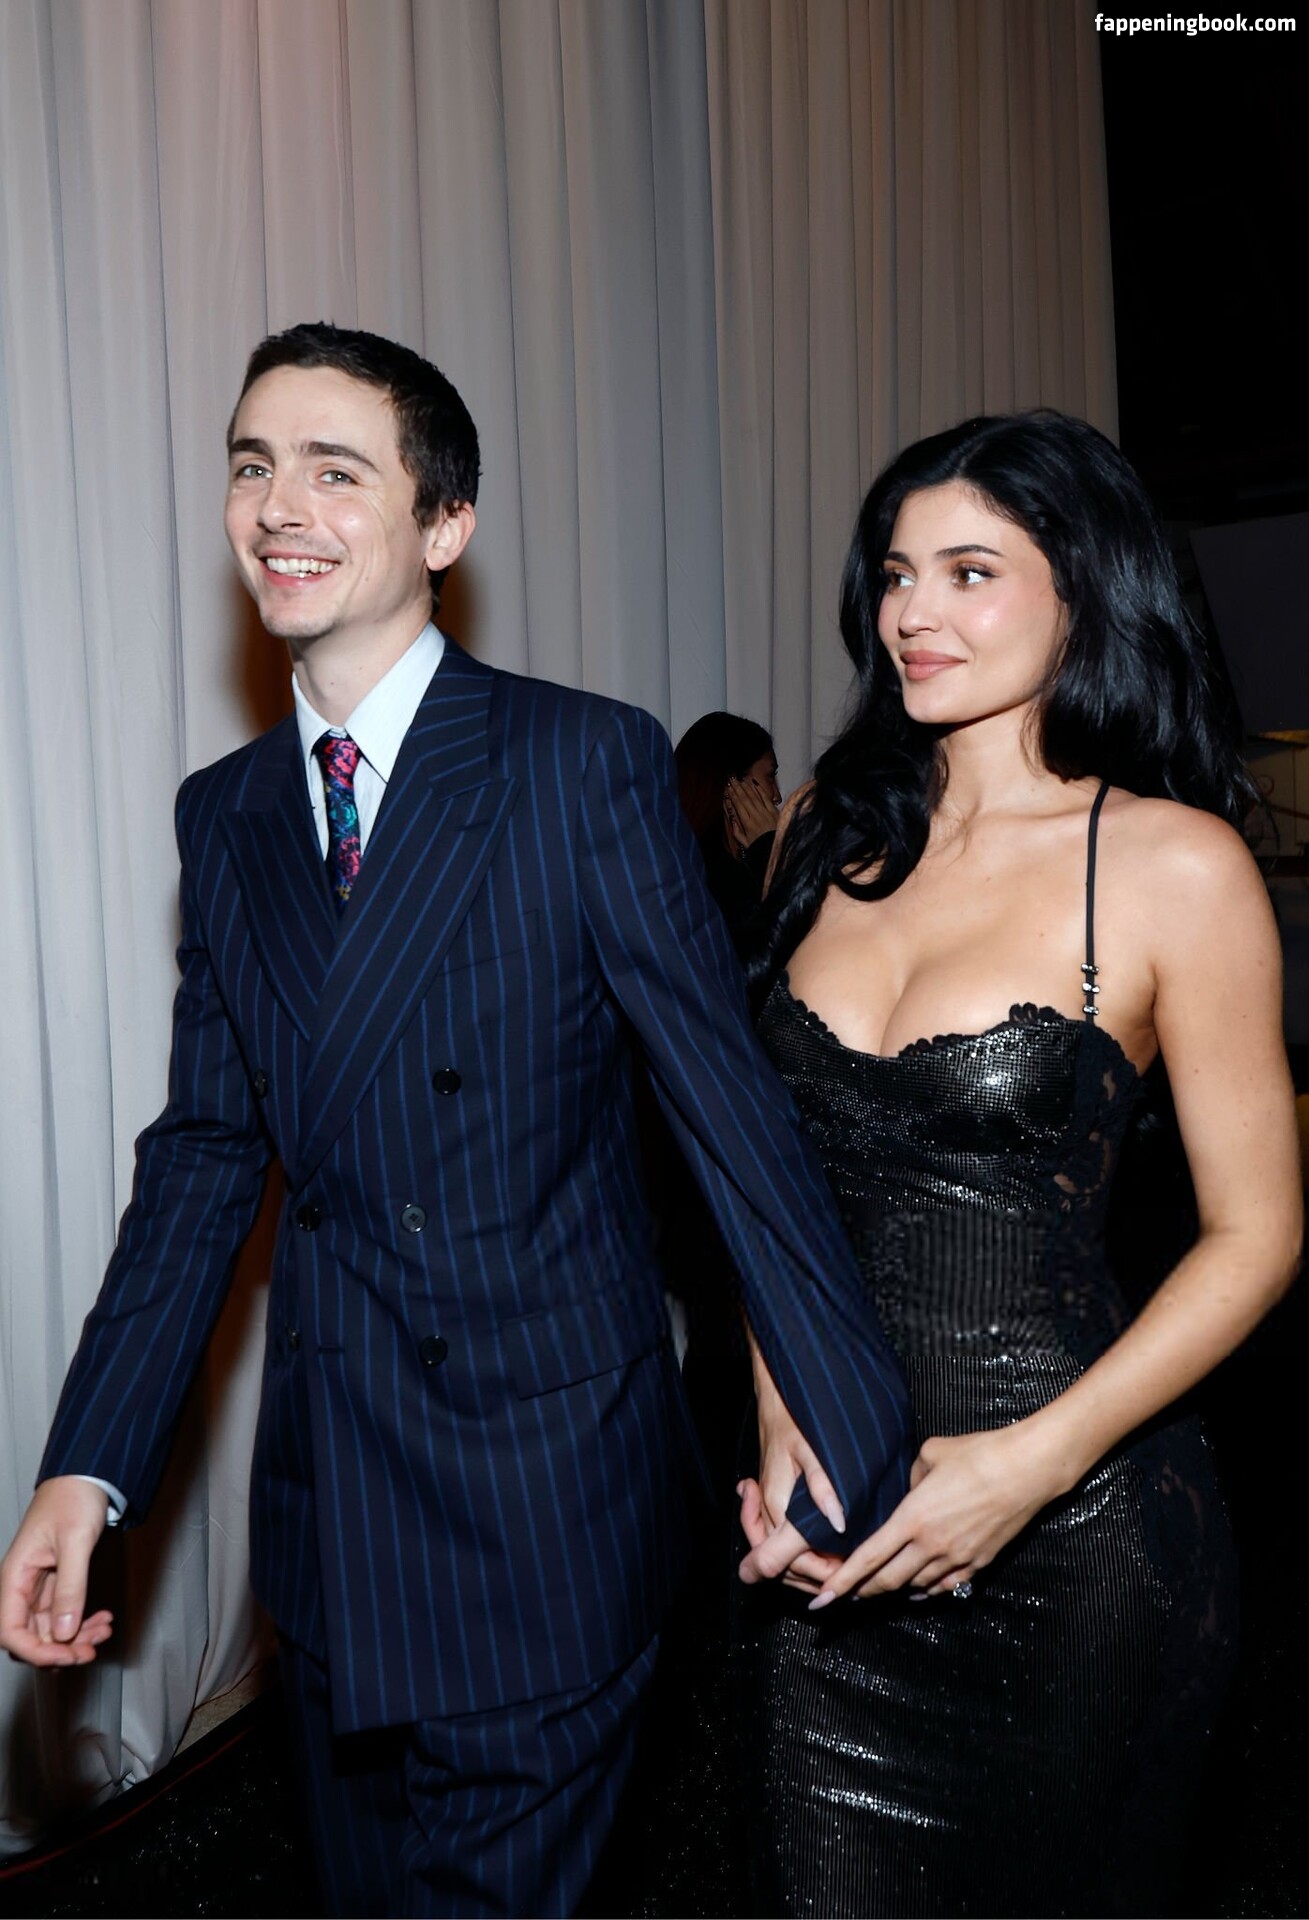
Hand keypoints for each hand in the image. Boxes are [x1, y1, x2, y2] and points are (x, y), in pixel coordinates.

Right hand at [0, 1478, 113, 1665]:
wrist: (88, 1475)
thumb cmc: (73, 1497)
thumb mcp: (76, 1541)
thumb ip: (70, 1587)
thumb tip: (64, 1632)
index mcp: (14, 1576)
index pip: (10, 1631)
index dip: (35, 1652)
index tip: (65, 1656)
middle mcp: (22, 1585)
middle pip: (31, 1636)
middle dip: (60, 1649)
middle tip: (90, 1650)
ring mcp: (39, 1586)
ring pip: (50, 1628)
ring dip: (76, 1637)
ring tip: (103, 1631)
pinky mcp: (57, 1583)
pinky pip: (64, 1613)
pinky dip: (83, 1620)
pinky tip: (103, 1619)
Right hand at [724, 776, 777, 853]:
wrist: (775, 847)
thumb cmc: (760, 846)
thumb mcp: (745, 843)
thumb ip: (737, 832)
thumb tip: (732, 820)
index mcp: (747, 823)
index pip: (738, 805)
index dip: (732, 795)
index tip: (728, 788)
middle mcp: (755, 815)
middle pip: (744, 799)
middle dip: (737, 788)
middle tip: (732, 779)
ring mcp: (765, 812)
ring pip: (754, 797)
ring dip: (747, 787)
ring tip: (741, 780)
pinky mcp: (774, 811)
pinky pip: (766, 798)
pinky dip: (761, 790)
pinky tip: (755, 784)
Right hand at [736, 1357, 845, 1589]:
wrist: (777, 1393)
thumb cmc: (794, 1416)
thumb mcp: (812, 1448)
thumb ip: (823, 1487)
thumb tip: (838, 1522)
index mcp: (776, 1503)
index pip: (787, 1560)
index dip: (818, 1573)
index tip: (846, 1571)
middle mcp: (769, 1510)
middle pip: (783, 1565)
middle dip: (814, 1575)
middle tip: (847, 1570)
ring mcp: (768, 1505)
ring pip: (781, 1554)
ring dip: (806, 1565)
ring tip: (837, 1564)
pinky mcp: (773, 1497)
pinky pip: (780, 1537)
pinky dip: (798, 1549)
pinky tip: (819, 1545)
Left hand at [806, 1422, 1069, 1606]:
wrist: (1026, 1470)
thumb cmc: (979, 1454)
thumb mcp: (931, 1454)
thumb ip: (911, 1477)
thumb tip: (910, 1491)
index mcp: (913, 1517)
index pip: (869, 1557)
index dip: (843, 1581)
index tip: (823, 1598)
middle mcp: (932, 1545)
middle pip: (888, 1580)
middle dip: (861, 1591)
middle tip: (842, 1596)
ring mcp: (957, 1557)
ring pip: (915, 1585)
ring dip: (893, 1590)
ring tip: (875, 1590)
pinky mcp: (979, 1562)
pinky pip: (945, 1586)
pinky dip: (926, 1591)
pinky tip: (917, 1592)